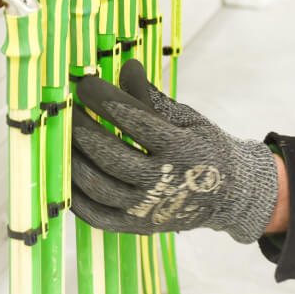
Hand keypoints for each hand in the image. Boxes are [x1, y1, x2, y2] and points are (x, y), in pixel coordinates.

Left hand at [71, 59, 278, 242]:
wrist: (230, 195)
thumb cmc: (204, 148)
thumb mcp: (188, 118)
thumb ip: (152, 98)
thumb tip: (126, 66)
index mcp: (181, 148)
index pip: (134, 120)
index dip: (104, 99)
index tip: (84, 84)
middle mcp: (163, 181)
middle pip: (110, 154)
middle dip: (81, 128)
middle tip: (69, 110)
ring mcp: (147, 209)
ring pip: (97, 185)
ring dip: (73, 158)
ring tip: (64, 137)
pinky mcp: (136, 227)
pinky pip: (95, 215)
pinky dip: (74, 195)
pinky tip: (67, 171)